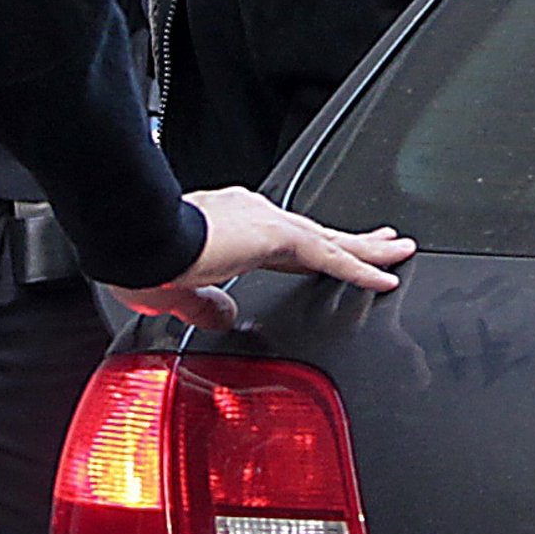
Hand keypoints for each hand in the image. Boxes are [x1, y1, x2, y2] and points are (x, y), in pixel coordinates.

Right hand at [109, 186, 414, 331]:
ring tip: (398, 251)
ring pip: (329, 240)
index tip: (320, 253)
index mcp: (224, 228)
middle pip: (313, 233)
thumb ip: (203, 305)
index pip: (278, 241)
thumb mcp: (175, 293)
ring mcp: (263, 222)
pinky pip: (330, 256)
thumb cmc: (141, 257)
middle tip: (381, 239)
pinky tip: (385, 275)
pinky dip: (360, 268)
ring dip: (365, 248)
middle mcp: (248, 216)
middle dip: (348, 239)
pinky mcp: (274, 236)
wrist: (137, 238)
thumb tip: (224, 317)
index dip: (306, 249)